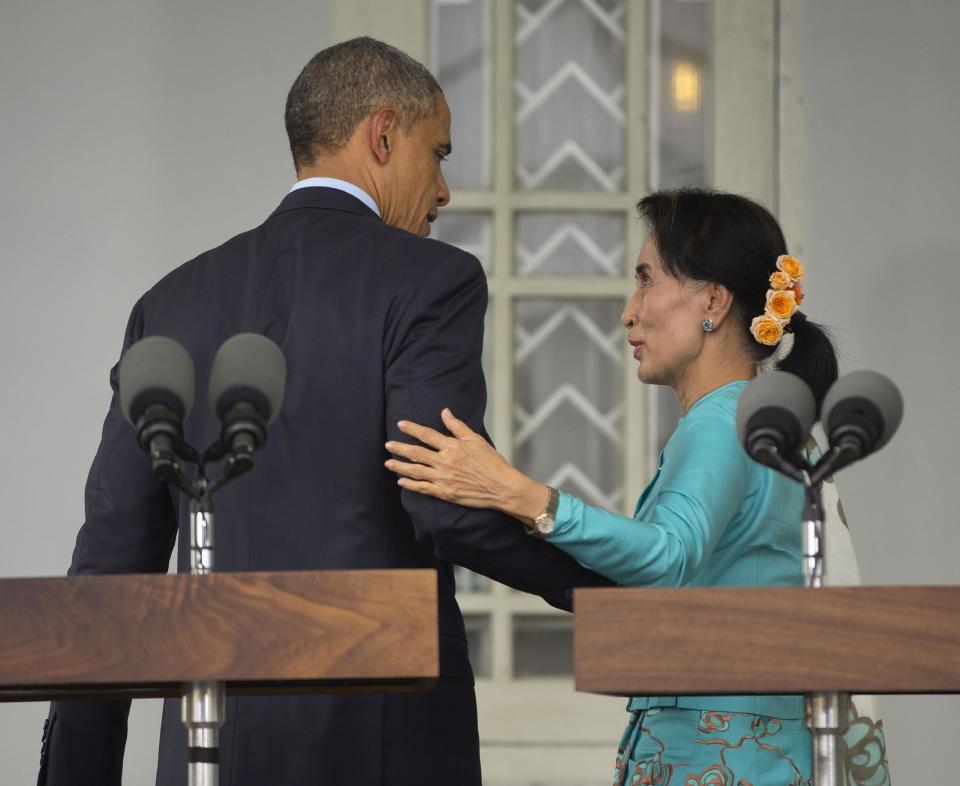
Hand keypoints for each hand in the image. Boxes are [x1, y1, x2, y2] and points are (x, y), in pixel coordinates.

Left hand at [385, 408, 548, 522]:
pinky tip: (401, 482)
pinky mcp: (444, 493)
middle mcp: (444, 462)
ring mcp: (443, 478)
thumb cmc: (492, 462)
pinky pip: (423, 489)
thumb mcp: (476, 439)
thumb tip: (444, 411)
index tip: (400, 424)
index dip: (412, 428)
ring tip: (388, 463)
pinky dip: (410, 485)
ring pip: (415, 471)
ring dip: (399, 466)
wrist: (501, 487)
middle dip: (400, 448)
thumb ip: (457, 426)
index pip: (427, 435)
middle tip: (388, 444)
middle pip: (416, 453)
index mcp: (452, 446)